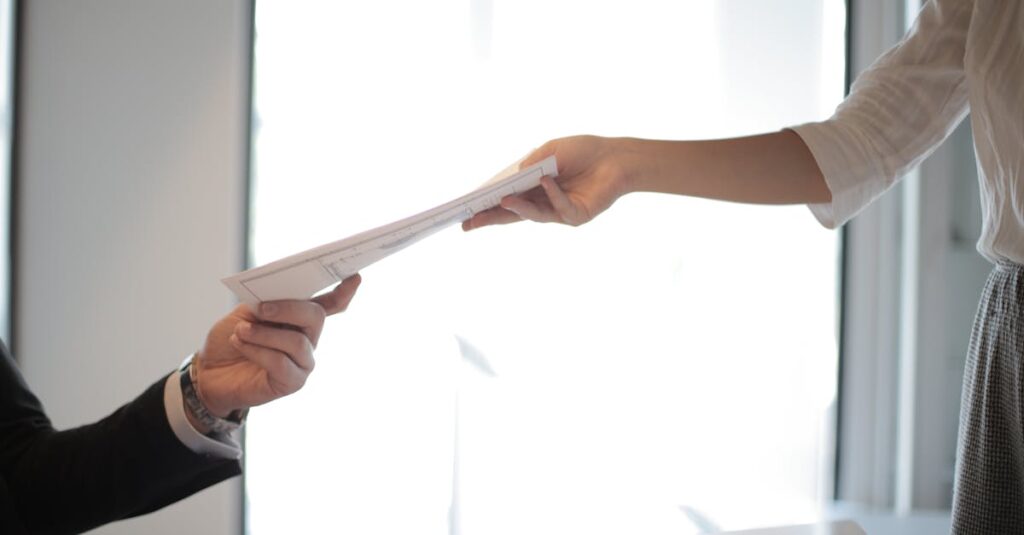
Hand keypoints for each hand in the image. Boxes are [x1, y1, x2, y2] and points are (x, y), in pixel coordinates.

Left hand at [192, 274, 361, 417]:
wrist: (209, 372)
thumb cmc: (231, 338)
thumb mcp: (246, 312)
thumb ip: (265, 301)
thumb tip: (277, 295)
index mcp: (300, 318)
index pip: (330, 304)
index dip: (344, 292)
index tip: (355, 277)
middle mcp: (308, 339)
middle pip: (315, 317)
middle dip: (289, 309)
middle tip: (261, 309)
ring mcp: (303, 362)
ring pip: (297, 342)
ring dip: (264, 334)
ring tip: (241, 331)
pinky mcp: (292, 382)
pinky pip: (281, 363)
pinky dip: (257, 350)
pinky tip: (240, 344)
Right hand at [462, 135, 632, 229]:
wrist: (616, 157)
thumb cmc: (583, 151)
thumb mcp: (551, 150)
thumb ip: (531, 163)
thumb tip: (513, 177)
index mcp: (533, 188)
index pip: (506, 199)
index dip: (487, 205)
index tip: (466, 211)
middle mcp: (542, 202)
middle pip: (512, 213)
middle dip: (490, 218)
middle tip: (469, 223)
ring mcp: (558, 211)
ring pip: (533, 214)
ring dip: (517, 207)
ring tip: (502, 199)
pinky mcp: (576, 215)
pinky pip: (560, 207)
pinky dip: (552, 194)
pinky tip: (545, 181)